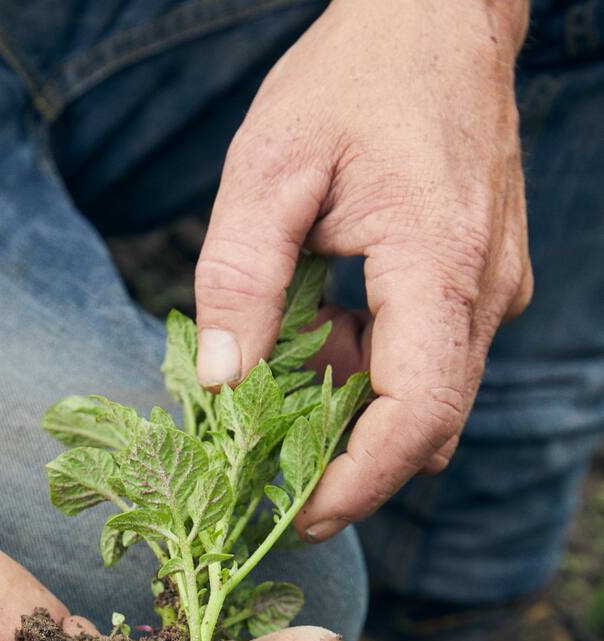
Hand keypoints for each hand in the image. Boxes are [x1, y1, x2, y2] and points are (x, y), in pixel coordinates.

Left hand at [195, 0, 531, 538]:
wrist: (437, 13)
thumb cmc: (355, 75)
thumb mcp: (269, 164)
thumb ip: (239, 275)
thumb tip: (221, 383)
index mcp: (439, 266)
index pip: (417, 416)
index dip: (360, 483)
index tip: (301, 517)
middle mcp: (484, 291)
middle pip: (426, 426)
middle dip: (349, 462)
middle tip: (271, 472)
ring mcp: (492, 289)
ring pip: (428, 399)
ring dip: (354, 410)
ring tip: (283, 368)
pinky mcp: (481, 284)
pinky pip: (430, 361)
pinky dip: (371, 371)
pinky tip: (320, 329)